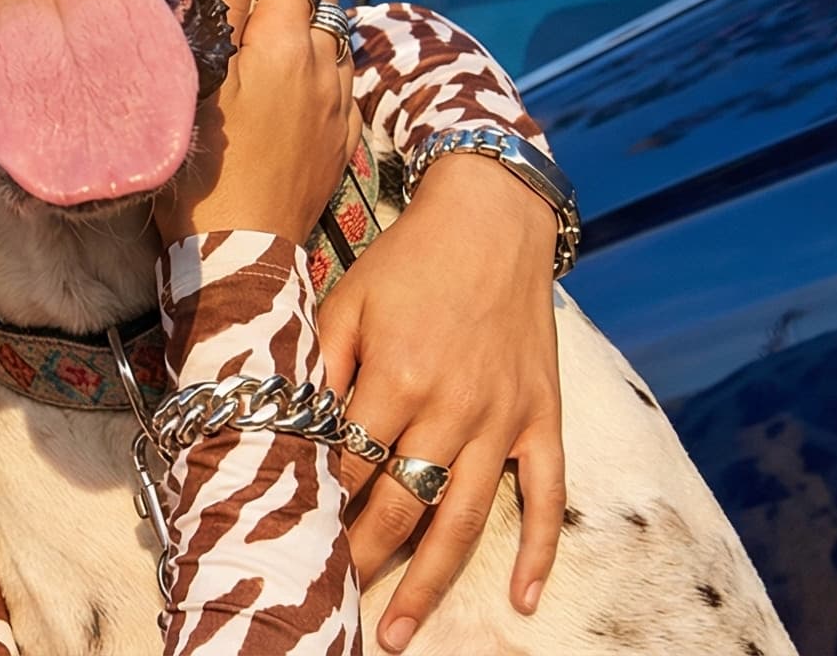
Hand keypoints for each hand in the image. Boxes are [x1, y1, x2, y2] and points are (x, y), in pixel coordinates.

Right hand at [158, 0, 355, 240]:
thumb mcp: (194, 79)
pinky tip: (287, 69)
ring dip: (302, 8)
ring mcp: (338, 104)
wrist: (239, 256)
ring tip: (263, 7)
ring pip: (331, 31)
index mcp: (285, 44)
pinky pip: (337, 76)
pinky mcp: (343, 137)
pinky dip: (314, 54)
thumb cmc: (199, 172)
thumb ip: (223, 5)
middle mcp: (324, 66)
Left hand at [320, 155, 565, 649]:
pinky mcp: (543, 421)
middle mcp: (453, 409)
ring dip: (431, 580)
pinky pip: (547, 498)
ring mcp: (504, 421)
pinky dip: (538, 551)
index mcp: (397, 379)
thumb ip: (320, 369)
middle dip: (362, 563)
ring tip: (402, 630)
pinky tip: (521, 597)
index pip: (346, 467)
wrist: (492, 222)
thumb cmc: (407, 263)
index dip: (316, 510)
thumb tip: (293, 431)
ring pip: (463, 520)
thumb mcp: (344, 302)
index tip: (289, 546)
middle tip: (331, 608)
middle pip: (400, 508)